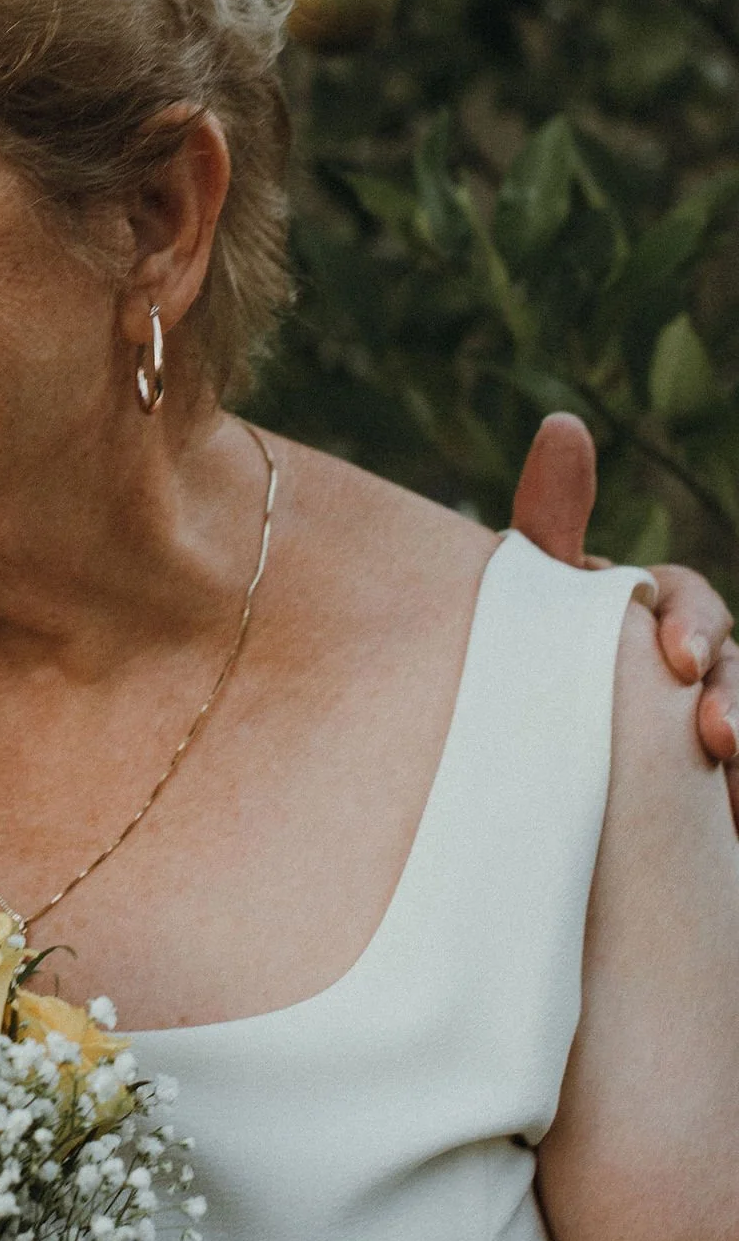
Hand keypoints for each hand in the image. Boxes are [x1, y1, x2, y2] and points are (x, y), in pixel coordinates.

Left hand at [511, 413, 737, 817]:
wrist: (523, 804)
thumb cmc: (528, 679)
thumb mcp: (536, 611)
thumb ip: (551, 530)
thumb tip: (566, 422)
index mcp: (647, 616)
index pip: (688, 598)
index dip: (689, 621)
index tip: (677, 659)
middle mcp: (686, 665)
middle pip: (729, 663)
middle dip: (731, 693)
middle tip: (713, 734)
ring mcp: (706, 722)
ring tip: (727, 774)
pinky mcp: (712, 789)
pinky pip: (738, 791)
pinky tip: (733, 818)